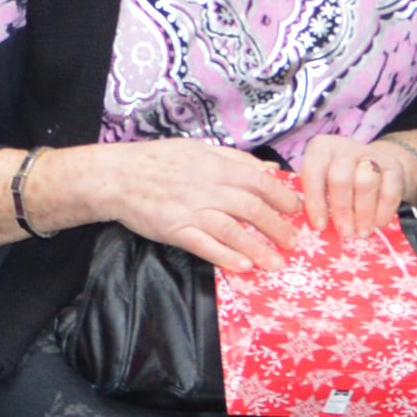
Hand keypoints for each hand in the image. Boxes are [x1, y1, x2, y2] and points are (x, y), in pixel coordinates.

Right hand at [80, 137, 311, 272]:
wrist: (118, 176)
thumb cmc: (160, 160)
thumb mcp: (200, 150)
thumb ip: (237, 160)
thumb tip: (271, 170)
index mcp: (215, 165)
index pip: (259, 181)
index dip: (282, 197)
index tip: (297, 211)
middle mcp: (207, 187)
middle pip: (251, 207)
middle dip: (277, 227)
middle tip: (293, 242)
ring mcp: (190, 210)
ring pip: (232, 229)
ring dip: (257, 248)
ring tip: (276, 263)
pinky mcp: (174, 230)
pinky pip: (205, 246)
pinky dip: (226, 257)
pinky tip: (243, 267)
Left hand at [292, 131, 416, 236]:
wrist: (373, 165)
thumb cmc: (337, 181)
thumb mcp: (321, 182)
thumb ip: (315, 199)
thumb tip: (313, 227)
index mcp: (321, 149)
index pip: (313, 173)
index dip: (316, 202)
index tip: (320, 227)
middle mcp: (345, 147)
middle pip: (340, 178)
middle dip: (342, 210)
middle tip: (346, 233)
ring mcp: (371, 154)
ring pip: (366, 182)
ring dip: (363, 212)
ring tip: (362, 232)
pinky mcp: (393, 165)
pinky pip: (390, 189)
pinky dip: (384, 210)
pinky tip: (379, 224)